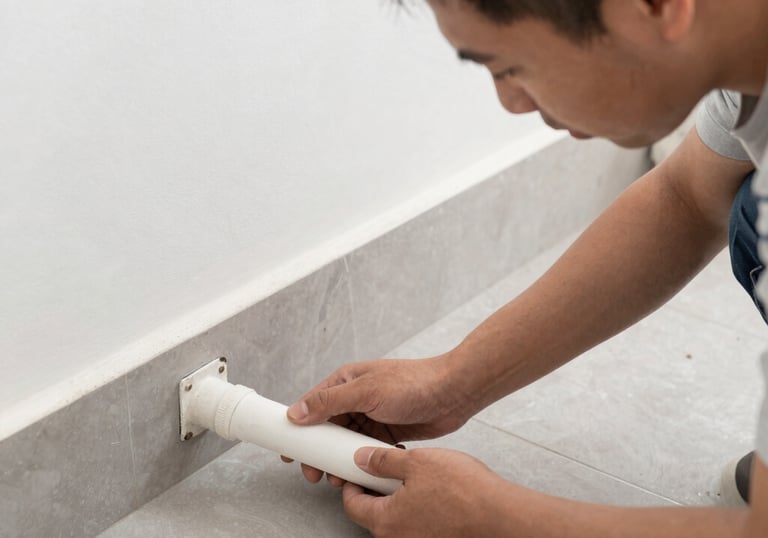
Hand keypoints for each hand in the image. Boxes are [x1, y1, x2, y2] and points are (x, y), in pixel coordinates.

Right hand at [284, 356, 474, 484]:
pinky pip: (366, 451)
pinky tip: (360, 475)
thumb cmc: (413, 382)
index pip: (312, 405)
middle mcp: (356, 398)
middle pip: (327, 429)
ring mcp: (372, 415)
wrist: (453, 392)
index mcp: (346, 381)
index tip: (288, 450)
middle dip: (318, 452)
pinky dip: (361, 464)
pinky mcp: (387, 432)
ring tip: (337, 478)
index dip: (298, 428)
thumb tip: (296, 412)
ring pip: (345, 443)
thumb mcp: (366, 391)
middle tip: (313, 473)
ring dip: (339, 461)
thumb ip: (330, 402)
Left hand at [343, 446, 508, 536]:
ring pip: (395, 519)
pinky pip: (415, 524)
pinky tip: (432, 491)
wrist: (499, 514)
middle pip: (372, 514)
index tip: (357, 470)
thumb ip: (383, 461)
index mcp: (386, 521)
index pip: (352, 505)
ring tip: (416, 476)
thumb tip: (363, 459)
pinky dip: (416, 508)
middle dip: (376, 489)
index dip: (351, 483)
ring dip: (398, 497)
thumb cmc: (464, 491)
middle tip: (387, 469)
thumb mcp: (417, 461)